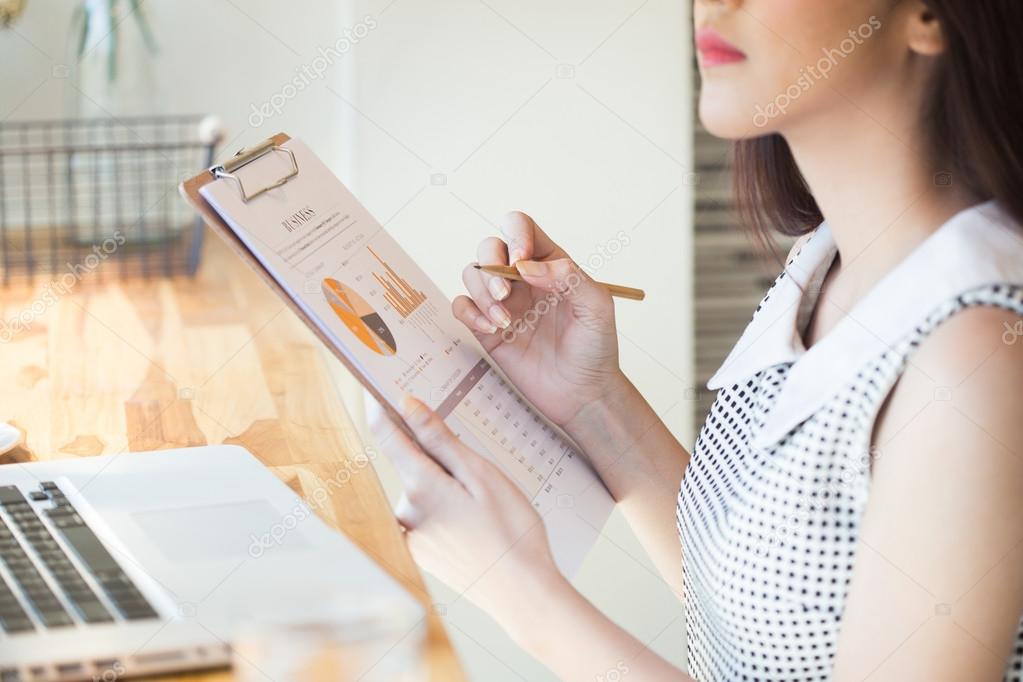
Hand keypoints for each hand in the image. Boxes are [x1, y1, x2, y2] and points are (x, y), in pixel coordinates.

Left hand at [369, 393, 563, 618]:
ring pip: (420, 493)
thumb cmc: (512, 533)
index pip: (386, 436)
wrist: (523, 594)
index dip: (382, 409)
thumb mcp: (482, 475)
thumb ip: (440, 440)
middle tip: (473, 467)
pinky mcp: (420, 555)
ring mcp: (410, 537)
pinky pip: (423, 518)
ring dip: (442, 487)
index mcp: (421, 487)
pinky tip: (473, 523)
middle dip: (433, 456)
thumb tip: (408, 406)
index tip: (380, 389)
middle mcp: (406, 513)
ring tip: (484, 505)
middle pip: (409, 465)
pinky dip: (442, 511)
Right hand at [454, 211, 622, 426]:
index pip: (521, 228)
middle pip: (489, 247)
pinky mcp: (488, 329)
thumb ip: (569, 277)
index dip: (515, 236)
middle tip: (505, 295)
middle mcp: (523, 279)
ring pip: (472, 274)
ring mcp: (504, 303)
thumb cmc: (595, 349)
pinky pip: (463, 306)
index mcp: (551, 264)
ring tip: (504, 322)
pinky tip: (490, 329)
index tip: (521, 264)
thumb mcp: (597, 307)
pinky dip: (468, 312)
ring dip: (482, 294)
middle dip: (491, 267)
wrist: (583, 394)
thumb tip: (526, 266)